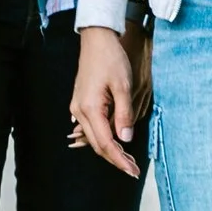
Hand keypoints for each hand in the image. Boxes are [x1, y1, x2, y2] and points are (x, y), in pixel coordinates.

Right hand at [69, 25, 140, 177]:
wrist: (97, 40)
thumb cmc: (111, 59)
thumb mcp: (123, 86)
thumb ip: (124, 114)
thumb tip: (126, 139)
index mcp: (90, 108)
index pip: (105, 143)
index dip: (119, 159)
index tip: (133, 171)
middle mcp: (79, 111)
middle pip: (97, 144)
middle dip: (115, 159)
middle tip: (133, 169)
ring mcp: (77, 107)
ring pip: (93, 137)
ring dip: (110, 150)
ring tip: (128, 159)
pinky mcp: (81, 103)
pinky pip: (91, 127)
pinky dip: (104, 138)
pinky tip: (115, 142)